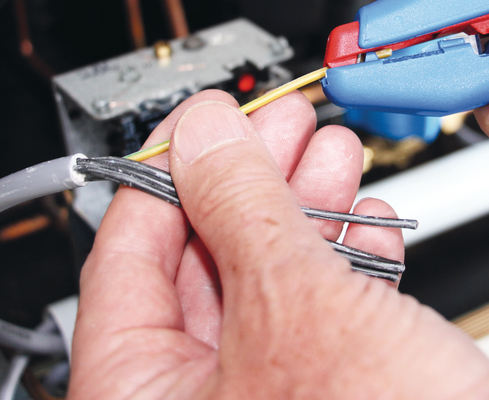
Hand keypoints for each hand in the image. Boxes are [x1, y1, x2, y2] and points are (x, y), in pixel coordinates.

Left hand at [68, 90, 488, 398]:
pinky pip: (318, 315)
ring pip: (269, 283)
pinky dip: (343, 261)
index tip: (204, 117)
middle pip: (203, 264)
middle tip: (279, 123)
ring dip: (305, 210)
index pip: (125, 259)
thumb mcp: (298, 305)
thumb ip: (241, 207)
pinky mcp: (328, 398)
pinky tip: (363, 220)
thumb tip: (203, 135)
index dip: (167, 171)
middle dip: (252, 180)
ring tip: (328, 151)